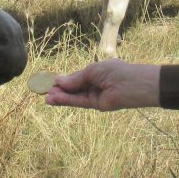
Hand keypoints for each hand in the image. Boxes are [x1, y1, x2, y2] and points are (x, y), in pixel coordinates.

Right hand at [45, 59, 159, 110]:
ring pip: (75, 96)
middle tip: (44, 92)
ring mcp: (97, 95)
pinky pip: (80, 102)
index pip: (77, 77)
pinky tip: (56, 99)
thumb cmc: (116, 72)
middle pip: (74, 88)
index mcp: (97, 72)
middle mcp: (96, 84)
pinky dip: (68, 101)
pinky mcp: (98, 105)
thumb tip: (58, 81)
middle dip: (60, 90)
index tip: (50, 82)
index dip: (64, 80)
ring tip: (46, 97)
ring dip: (61, 97)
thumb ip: (76, 79)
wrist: (134, 85)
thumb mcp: (92, 71)